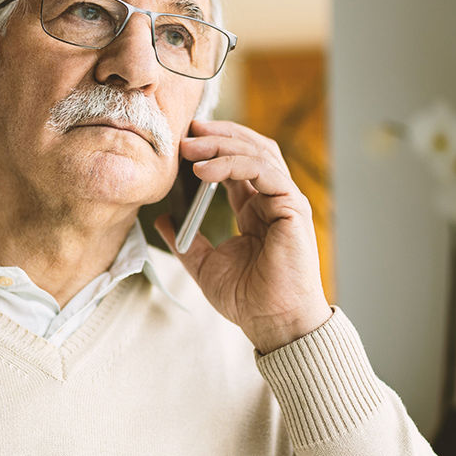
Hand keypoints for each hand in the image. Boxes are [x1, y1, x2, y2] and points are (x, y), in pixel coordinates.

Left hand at [154, 119, 331, 353]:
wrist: (272, 323)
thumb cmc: (248, 299)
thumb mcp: (205, 265)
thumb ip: (186, 241)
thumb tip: (163, 220)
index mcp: (256, 210)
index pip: (238, 162)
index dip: (214, 146)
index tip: (183, 140)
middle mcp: (273, 200)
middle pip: (251, 148)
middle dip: (218, 136)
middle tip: (185, 132)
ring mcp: (286, 201)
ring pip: (258, 153)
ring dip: (222, 144)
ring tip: (190, 146)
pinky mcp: (293, 207)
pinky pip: (264, 171)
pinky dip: (234, 164)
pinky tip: (205, 170)